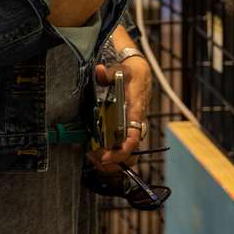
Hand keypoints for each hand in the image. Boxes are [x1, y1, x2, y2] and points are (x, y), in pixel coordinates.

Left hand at [86, 55, 151, 172]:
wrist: (141, 74)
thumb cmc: (131, 74)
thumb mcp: (121, 70)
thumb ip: (109, 73)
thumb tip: (99, 71)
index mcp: (135, 114)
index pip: (132, 139)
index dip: (120, 152)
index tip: (105, 157)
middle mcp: (135, 125)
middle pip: (130, 154)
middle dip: (113, 162)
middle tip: (94, 160)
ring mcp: (131, 129)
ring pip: (127, 156)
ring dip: (112, 163)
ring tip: (93, 160)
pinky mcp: (126, 131)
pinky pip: (122, 150)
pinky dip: (112, 157)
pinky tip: (96, 154)